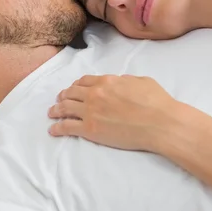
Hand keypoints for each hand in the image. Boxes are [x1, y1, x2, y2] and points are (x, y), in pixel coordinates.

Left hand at [48, 74, 175, 151]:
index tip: (73, 89)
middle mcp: (95, 94)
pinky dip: (57, 128)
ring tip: (51, 113)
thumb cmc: (156, 102)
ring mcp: (90, 112)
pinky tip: (53, 130)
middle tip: (59, 100)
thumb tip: (119, 82)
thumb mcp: (141, 81)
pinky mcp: (90, 130)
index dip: (76, 85)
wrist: (160, 123)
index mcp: (107, 81)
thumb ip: (125, 80)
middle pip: (71, 93)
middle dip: (63, 96)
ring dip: (56, 110)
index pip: (84, 81)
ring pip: (65, 108)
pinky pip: (67, 127)